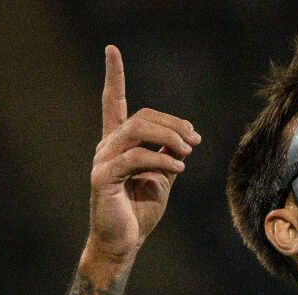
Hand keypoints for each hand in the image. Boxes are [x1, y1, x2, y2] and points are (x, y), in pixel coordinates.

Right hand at [87, 45, 200, 262]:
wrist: (124, 242)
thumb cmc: (141, 210)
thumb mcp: (163, 178)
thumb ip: (171, 156)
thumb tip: (185, 141)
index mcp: (118, 143)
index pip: (113, 102)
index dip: (113, 76)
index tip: (111, 49)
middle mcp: (106, 147)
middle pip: (140, 117)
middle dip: (172, 124)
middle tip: (194, 140)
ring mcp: (102, 161)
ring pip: (137, 132)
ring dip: (169, 138)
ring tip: (188, 153)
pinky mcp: (103, 178)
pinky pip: (135, 158)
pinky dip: (160, 161)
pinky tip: (177, 169)